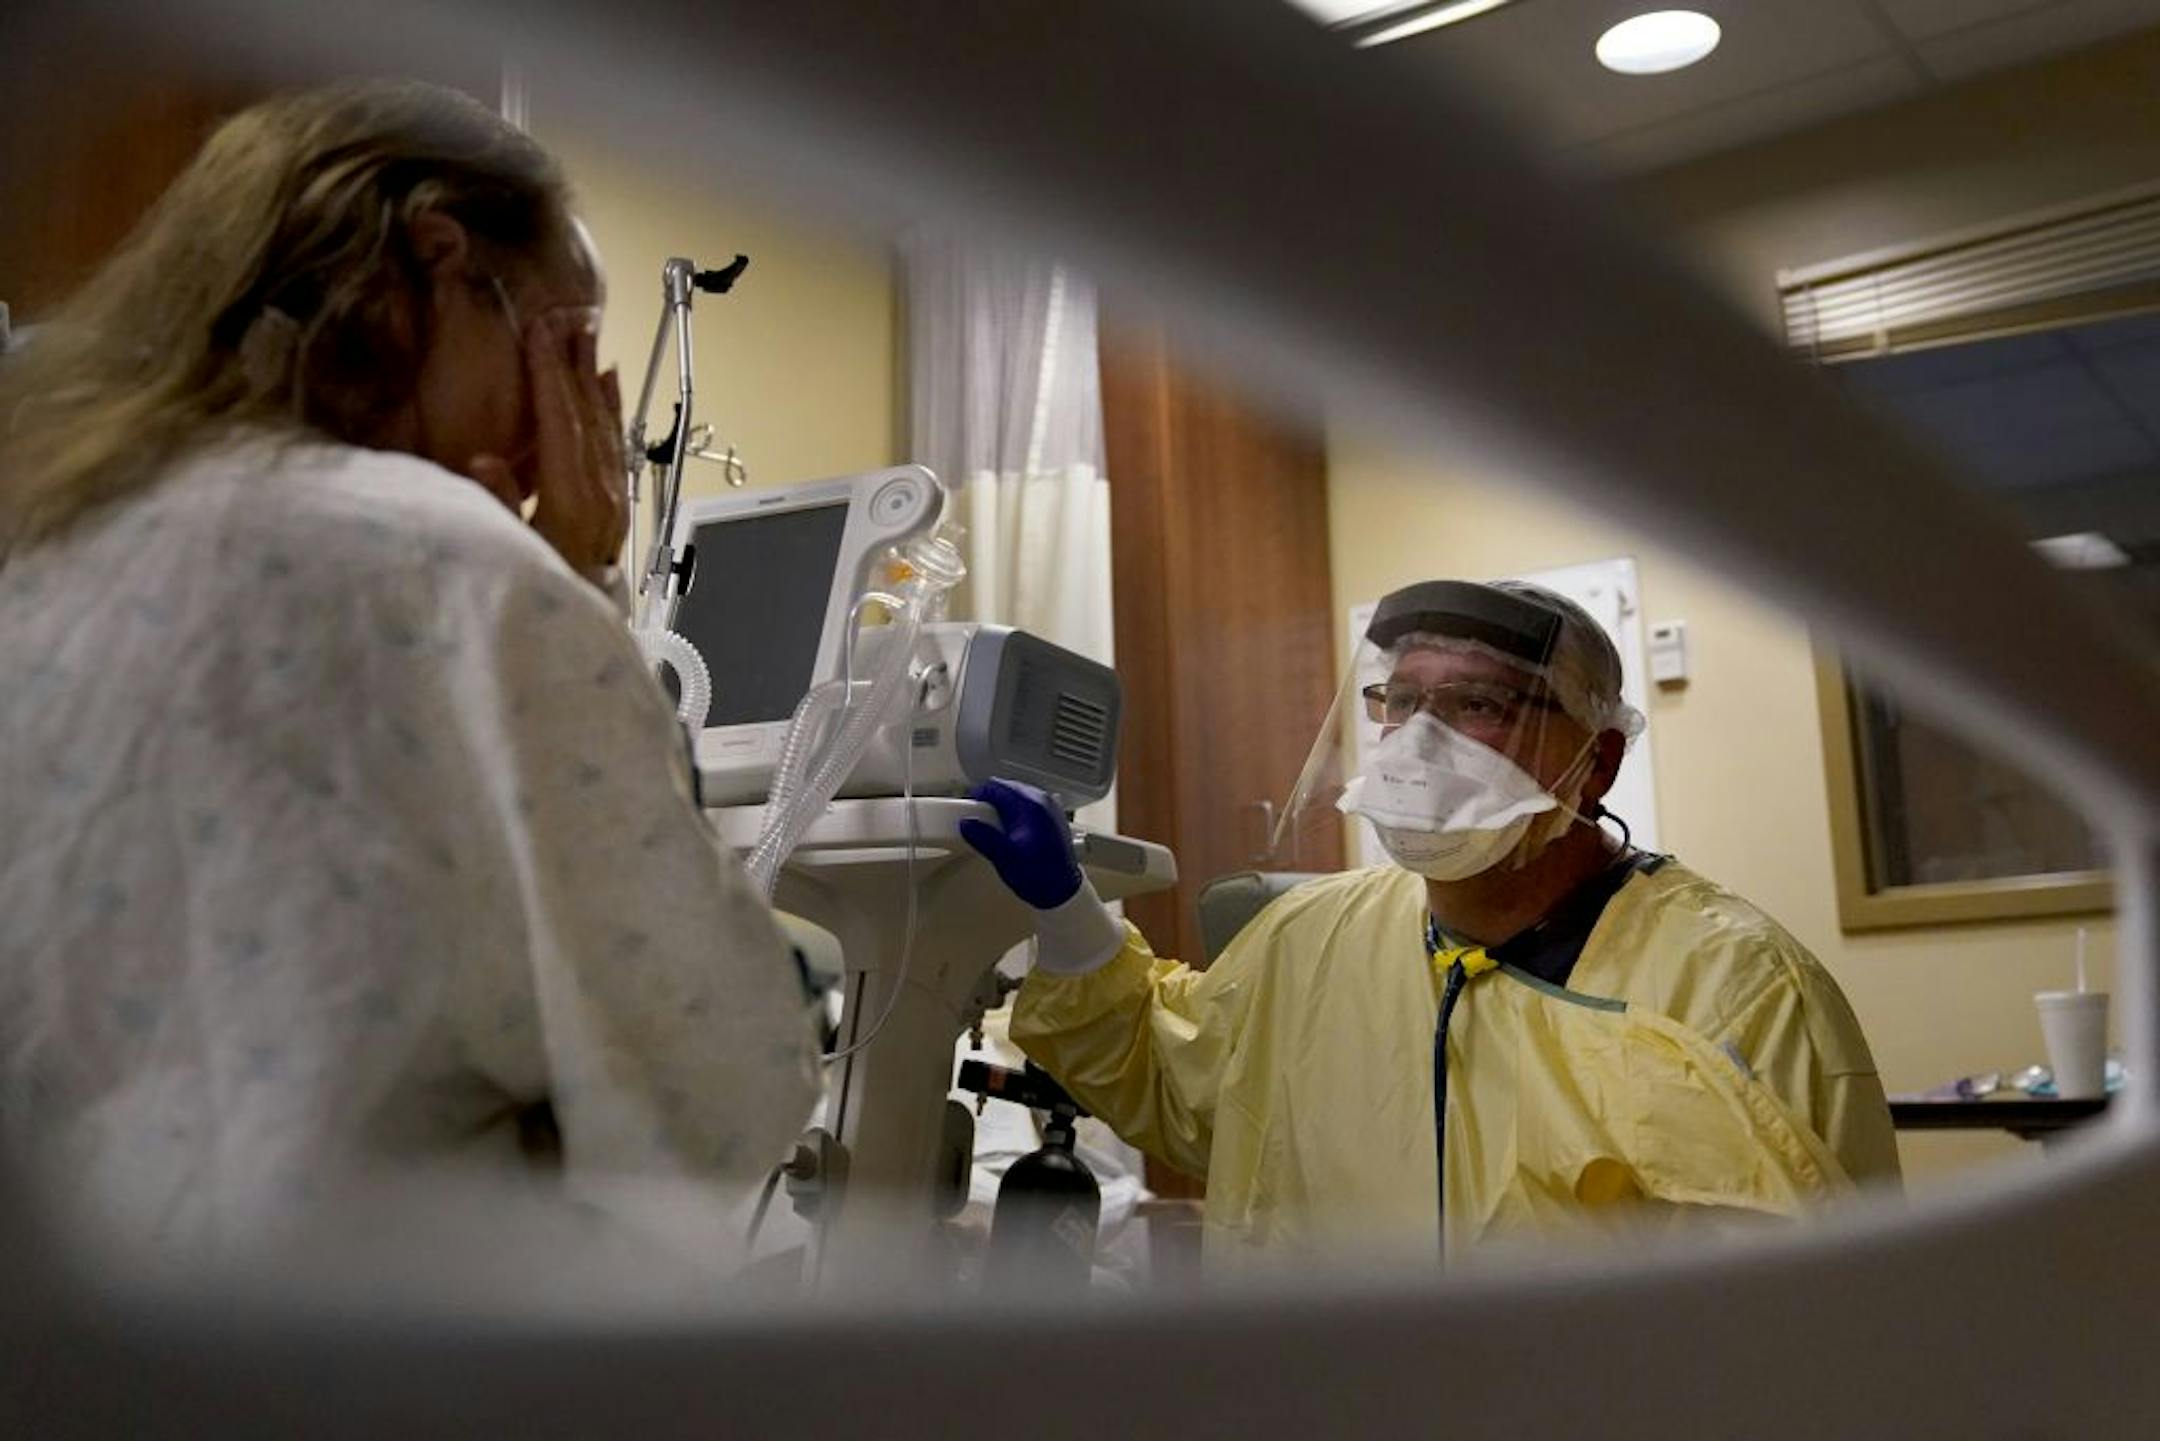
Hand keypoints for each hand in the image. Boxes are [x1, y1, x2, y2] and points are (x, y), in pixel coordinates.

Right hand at [471, 309, 627, 582]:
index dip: (550, 379)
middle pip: (589, 423)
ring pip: (607, 433)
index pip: (561, 430)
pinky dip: (611, 413)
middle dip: (576, 370)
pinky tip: (608, 385)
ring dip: (595, 384)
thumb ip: (495, 508)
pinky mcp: (617, 514)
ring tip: (586, 340)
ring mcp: (614, 508)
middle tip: (567, 320)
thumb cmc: (530, 606)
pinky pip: (615, 451)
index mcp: (572, 511)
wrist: (570, 653)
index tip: (541, 333)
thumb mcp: (503, 558)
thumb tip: (486, 460)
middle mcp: (602, 504)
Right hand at [958, 778, 1082, 909]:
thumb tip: (966, 824)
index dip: (977, 795)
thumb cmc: (1040, 876)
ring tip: (993, 827)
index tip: (968, 809)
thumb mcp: (1005, 859)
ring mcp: (1051, 807)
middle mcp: (1043, 801)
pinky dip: (1017, 811)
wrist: (1064, 891)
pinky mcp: (1053, 816)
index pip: (996, 787)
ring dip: (1003, 806)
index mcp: (1030, 806)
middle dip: (990, 801)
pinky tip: (1011, 830)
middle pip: (1007, 788)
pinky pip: (1029, 804)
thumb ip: (984, 838)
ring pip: (1018, 794)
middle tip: (977, 820)